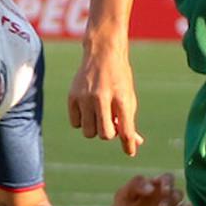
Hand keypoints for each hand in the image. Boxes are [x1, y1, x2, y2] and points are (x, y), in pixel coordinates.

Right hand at [68, 41, 143, 155]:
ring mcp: (85, 97)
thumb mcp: (128, 98)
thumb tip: (133, 145)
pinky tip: (87, 109)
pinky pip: (76, 124)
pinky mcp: (72, 96)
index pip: (125, 130)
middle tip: (110, 120)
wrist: (102, 53)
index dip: (128, 145)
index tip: (130, 152)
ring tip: (98, 114)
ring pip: (88, 132)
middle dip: (109, 132)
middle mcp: (102, 97)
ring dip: (94, 128)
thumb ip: (129, 122)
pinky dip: (82, 121)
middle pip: (105, 135)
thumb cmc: (119, 79)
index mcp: (121, 98)